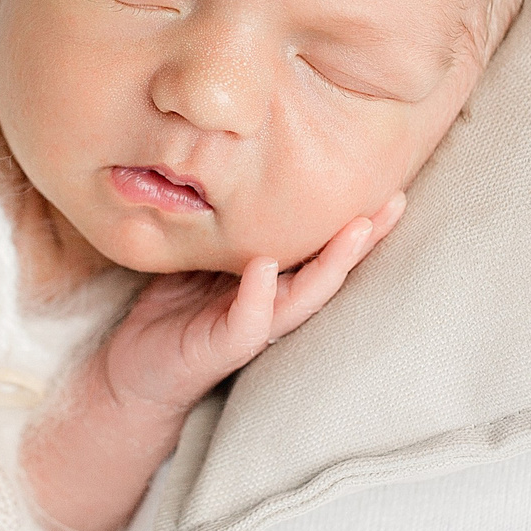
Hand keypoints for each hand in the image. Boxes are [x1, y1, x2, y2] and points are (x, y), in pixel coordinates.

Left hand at [101, 190, 406, 415]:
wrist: (134, 368)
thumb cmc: (173, 307)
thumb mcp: (205, 254)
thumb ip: (229, 224)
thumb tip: (243, 161)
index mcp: (276, 282)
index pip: (323, 247)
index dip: (358, 218)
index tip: (388, 180)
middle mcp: (274, 306)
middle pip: (330, 270)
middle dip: (366, 238)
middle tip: (396, 202)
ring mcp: (253, 329)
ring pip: (303, 297)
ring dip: (331, 264)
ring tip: (357, 229)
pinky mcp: (222, 348)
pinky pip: (246, 321)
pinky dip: (258, 295)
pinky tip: (265, 266)